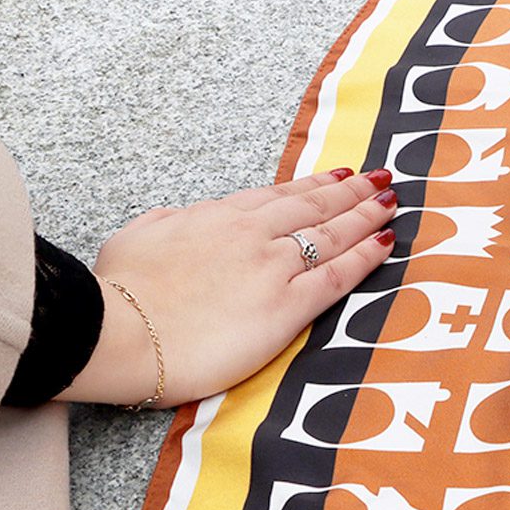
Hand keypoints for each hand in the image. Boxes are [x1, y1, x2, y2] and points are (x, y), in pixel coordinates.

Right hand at [62, 167, 397, 406]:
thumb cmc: (119, 294)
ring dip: (367, 214)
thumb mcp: (134, 239)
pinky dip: (366, 256)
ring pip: (332, 234)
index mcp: (216, 216)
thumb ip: (165, 223)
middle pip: (314, 206)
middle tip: (381, 178)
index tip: (339, 176)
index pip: (277, 195)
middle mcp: (251, 234)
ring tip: (391, 201)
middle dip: (352, 191)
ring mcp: (272, 268)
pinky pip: (338, 276)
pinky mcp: (285, 307)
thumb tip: (176, 217)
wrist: (118, 333)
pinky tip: (387, 242)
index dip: (313, 184)